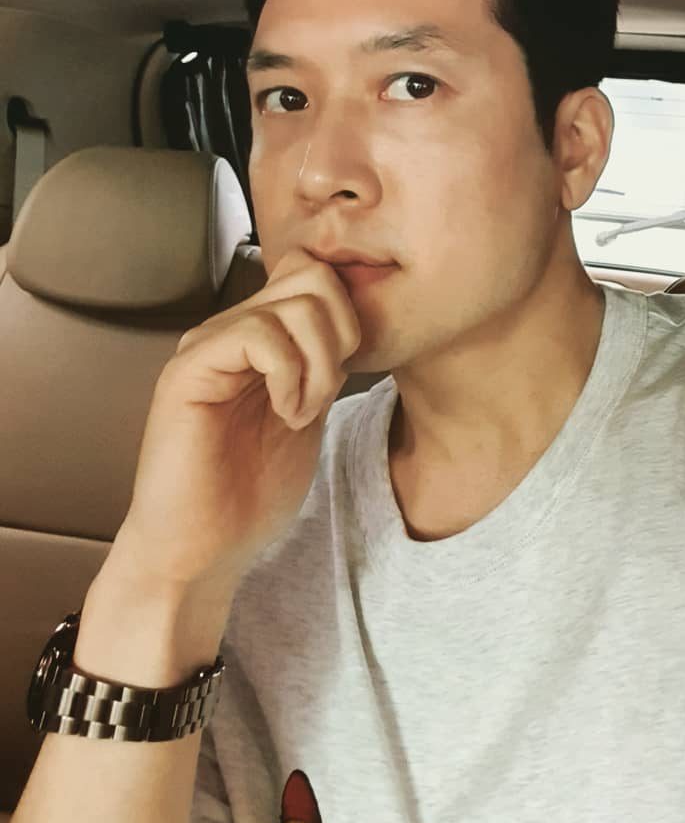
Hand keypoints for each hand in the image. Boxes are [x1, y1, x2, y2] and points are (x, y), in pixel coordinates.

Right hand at [109, 247, 361, 593]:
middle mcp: (230, 328)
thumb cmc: (252, 493)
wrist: (204, 549)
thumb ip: (323, 363)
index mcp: (259, 336)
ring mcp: (207, 344)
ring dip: (318, 364)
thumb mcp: (310, 410)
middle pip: (314, 275)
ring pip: (295, 303)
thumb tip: (357, 323)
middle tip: (323, 394)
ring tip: (300, 413)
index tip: (343, 376)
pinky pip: (259, 335)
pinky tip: (284, 414)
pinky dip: (289, 376)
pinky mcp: (189, 369)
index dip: (348, 315)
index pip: (316, 273)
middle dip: (341, 336)